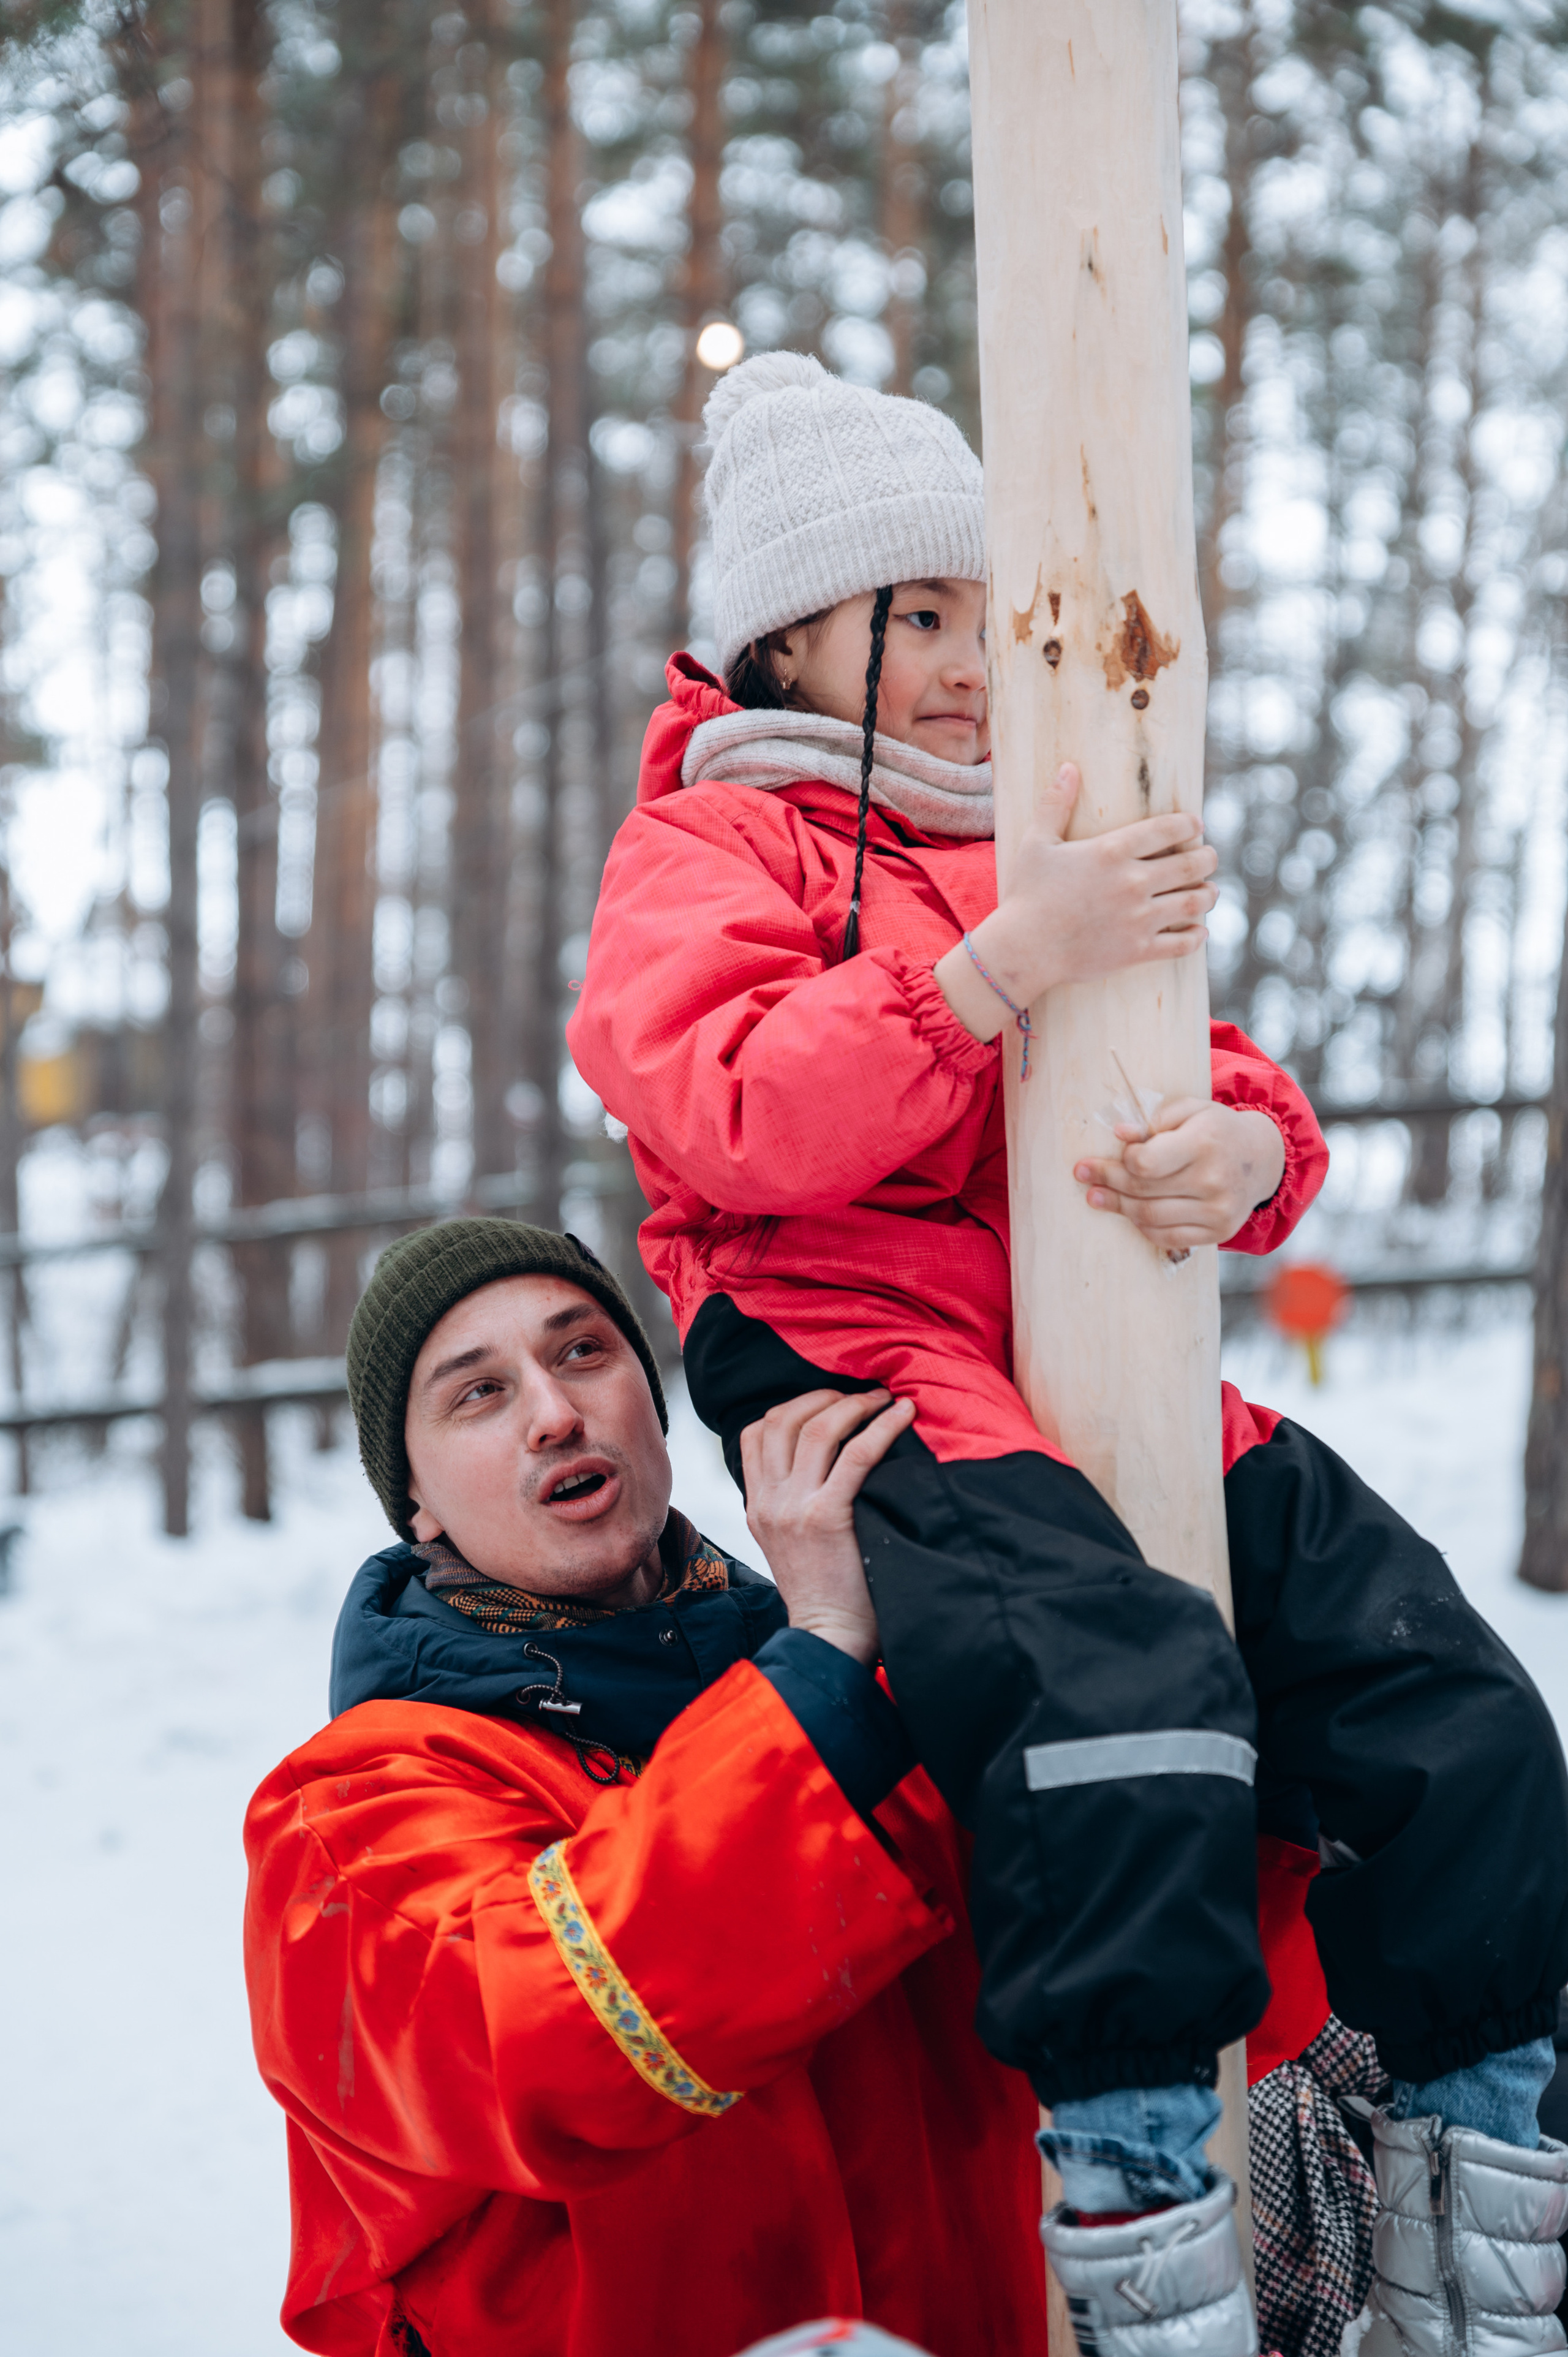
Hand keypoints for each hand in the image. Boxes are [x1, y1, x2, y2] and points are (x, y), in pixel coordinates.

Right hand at [739, 1388, 915, 1664]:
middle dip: (825, 1396)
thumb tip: (821, 1463)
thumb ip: (790, 1504)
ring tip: (884, 1400)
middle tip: (862, 1395)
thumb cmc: (825, 1593)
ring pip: (818, 1428)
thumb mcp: (787, 1543)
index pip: (757, 1431)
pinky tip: (902, 1417)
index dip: (795, 1405)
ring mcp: (794, 1508)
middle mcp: (769, 1501)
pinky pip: (856, 1455)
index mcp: (757, 1505)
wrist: (829, 1638)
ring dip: (855, 1404)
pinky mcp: (827, 1518)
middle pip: (785, 1419)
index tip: (829, 1403)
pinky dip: (882, 1428)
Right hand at [934, 762, 1217, 1041]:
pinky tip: (1199, 931)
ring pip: (1195, 902)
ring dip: (1209, 894)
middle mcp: (1133, 882)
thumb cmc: (1026, 894)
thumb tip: (1068, 767)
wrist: (1023, 950)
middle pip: (1191, 864)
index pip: (1169, 828)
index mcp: (1112, 851)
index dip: (1190, 824)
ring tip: (1210, 891)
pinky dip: (1196, 936)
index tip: (1196, 825)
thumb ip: (1055, 804)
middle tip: (1210, 857)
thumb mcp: (1036, 843)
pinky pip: (1182, 943)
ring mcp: (1139, 918)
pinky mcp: (1138, 950)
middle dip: (1208, 858)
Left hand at [1073, 1099, 1285, 1249]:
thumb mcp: (1190, 1110)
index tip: (1109, 1156)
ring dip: (1118, 1207)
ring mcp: (1218, 1211)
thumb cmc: (1216, 1129)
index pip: (1146, 1163)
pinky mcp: (1219, 1232)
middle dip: (1106, 1183)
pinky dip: (1143, 1227)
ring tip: (1095, 1197)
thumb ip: (1154, 1119)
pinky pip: (1168, 1237)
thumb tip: (1120, 1134)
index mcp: (1205, 1143)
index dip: (1122, 1161)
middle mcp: (1213, 1180)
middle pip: (1143, 1191)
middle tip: (1083, 1175)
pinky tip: (1129, 1214)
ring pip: (1150, 1217)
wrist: (1261, 1158)